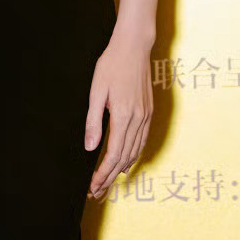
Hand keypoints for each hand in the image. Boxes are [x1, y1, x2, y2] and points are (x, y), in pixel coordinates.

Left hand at [84, 28, 153, 199]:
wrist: (134, 46)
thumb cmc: (111, 65)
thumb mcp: (96, 92)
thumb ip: (93, 122)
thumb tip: (90, 147)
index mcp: (122, 115)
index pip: (113, 154)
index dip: (103, 174)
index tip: (92, 186)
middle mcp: (137, 119)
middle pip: (124, 158)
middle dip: (110, 178)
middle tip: (97, 192)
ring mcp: (145, 116)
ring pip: (135, 152)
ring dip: (121, 170)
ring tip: (108, 183)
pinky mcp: (149, 111)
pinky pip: (142, 140)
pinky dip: (134, 156)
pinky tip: (126, 162)